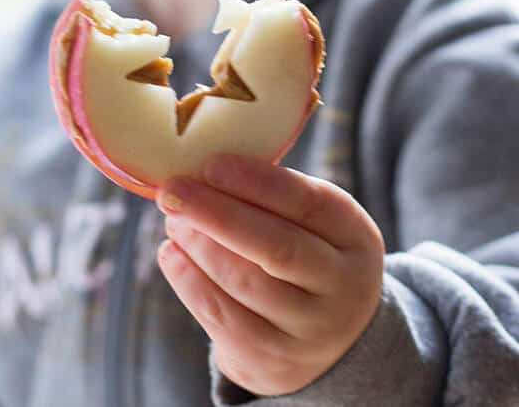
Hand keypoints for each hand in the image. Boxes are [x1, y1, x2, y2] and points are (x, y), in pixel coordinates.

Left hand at [155, 154, 383, 396]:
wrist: (332, 341)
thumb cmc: (308, 255)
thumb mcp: (315, 224)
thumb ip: (274, 196)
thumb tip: (202, 166)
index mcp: (355, 237)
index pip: (308, 203)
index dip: (256, 181)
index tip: (211, 163)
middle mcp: (343, 288)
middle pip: (276, 248)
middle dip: (216, 214)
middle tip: (173, 190)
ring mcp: (310, 333)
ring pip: (244, 283)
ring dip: (198, 245)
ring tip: (173, 219)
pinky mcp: (273, 364)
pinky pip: (223, 318)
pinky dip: (188, 282)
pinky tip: (172, 255)